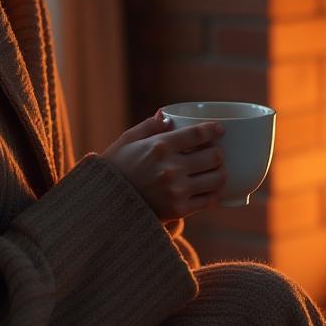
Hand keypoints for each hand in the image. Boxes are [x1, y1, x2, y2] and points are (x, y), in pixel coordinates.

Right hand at [100, 112, 226, 222]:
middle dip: (218, 153)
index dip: (213, 130)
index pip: (198, 134)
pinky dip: (213, 194)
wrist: (105, 205)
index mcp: (160, 147)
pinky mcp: (179, 210)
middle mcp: (171, 168)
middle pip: (214, 157)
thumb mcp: (127, 141)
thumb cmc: (115, 169)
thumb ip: (149, 126)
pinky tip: (210, 189)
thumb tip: (167, 115)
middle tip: (215, 153)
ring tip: (217, 171)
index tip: (220, 130)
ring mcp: (176, 190)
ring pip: (216, 179)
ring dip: (220, 173)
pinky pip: (208, 201)